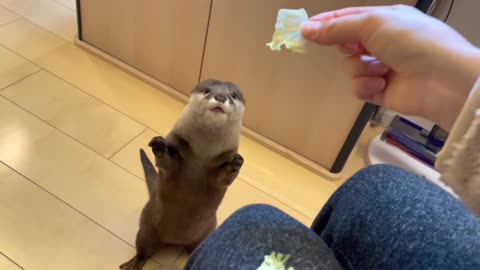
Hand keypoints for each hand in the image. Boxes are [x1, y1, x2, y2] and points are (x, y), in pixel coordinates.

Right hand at [301, 5, 479, 129]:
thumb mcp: (372, 24)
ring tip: (380, 70)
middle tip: (358, 49)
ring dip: (361, 69)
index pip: (348, 19)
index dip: (326, 24)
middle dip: (348, 48)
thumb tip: (306, 29)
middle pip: (347, 45)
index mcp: (384, 21)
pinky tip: (382, 84)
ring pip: (351, 68)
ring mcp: (382, 68)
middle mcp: (383, 43)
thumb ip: (337, 29)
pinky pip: (358, 88)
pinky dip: (366, 86)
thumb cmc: (412, 42)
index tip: (303, 30)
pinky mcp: (381, 91)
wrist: (441, 80)